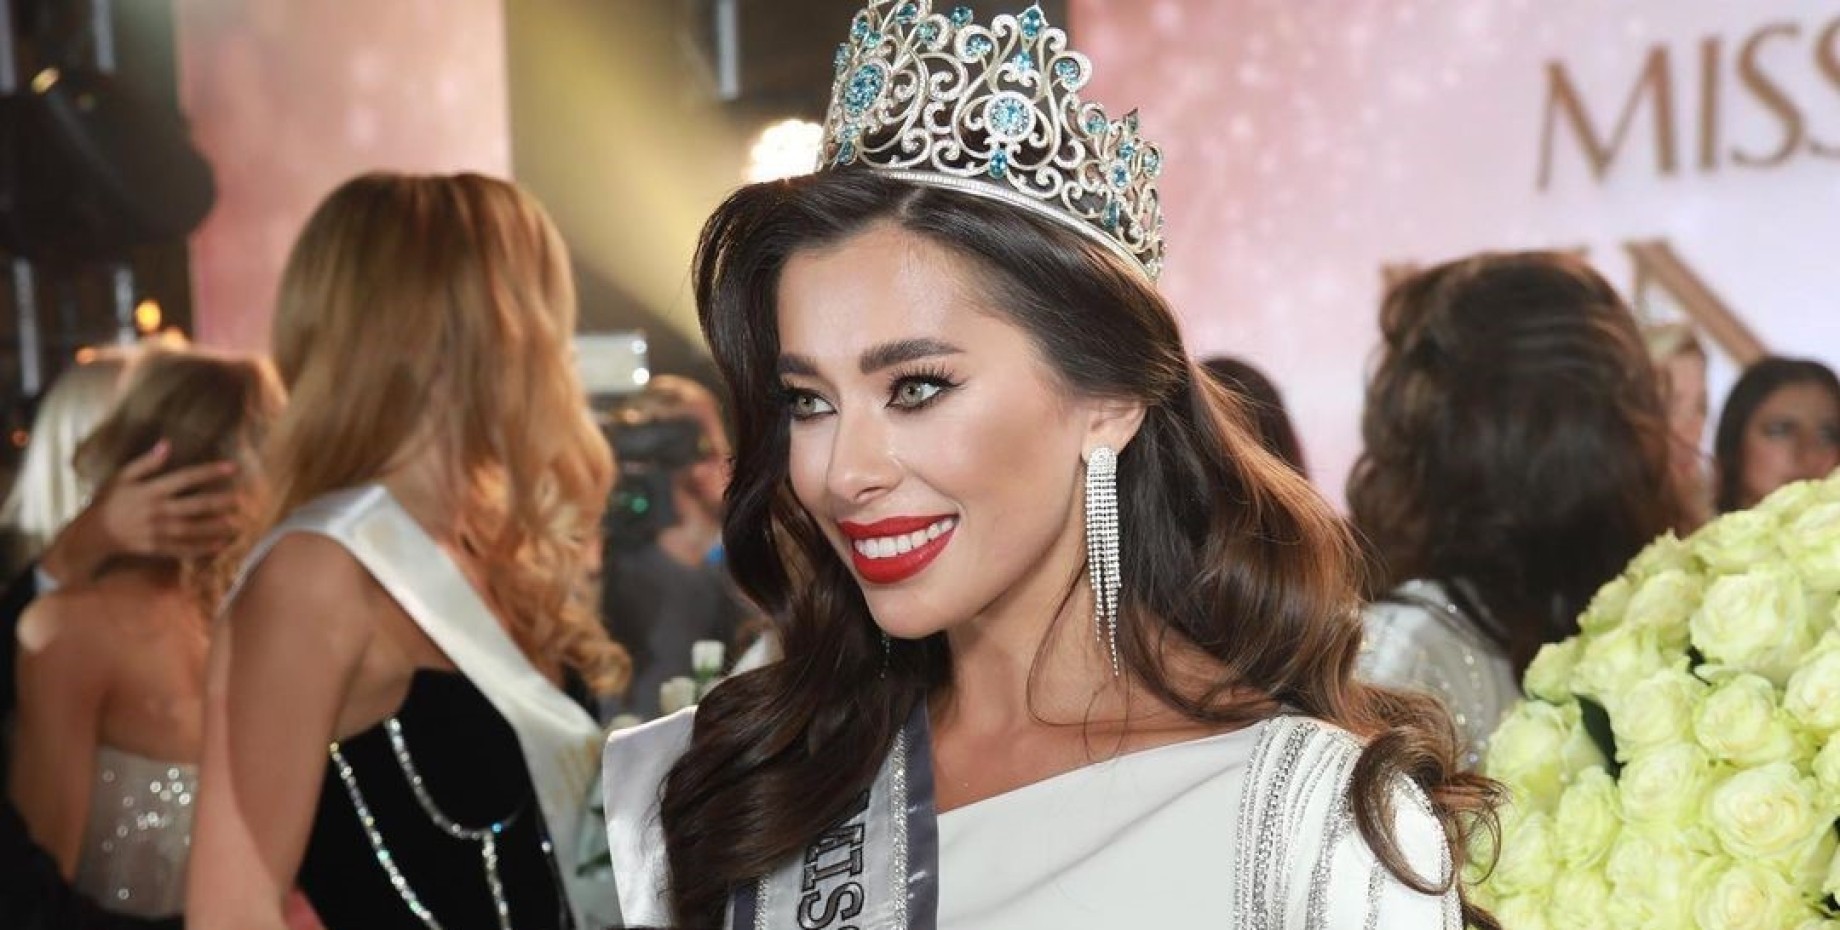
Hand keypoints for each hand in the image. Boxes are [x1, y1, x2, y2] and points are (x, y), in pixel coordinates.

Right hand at [38, 441, 240, 585]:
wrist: (94, 533)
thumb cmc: (109, 500)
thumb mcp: (122, 476)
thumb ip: (146, 462)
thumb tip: (166, 444)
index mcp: (150, 490)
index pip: (186, 478)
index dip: (210, 472)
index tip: (232, 467)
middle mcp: (156, 511)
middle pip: (194, 506)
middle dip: (220, 502)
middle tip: (242, 499)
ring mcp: (157, 531)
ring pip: (192, 530)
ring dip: (216, 528)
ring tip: (238, 524)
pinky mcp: (156, 548)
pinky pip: (183, 550)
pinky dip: (202, 549)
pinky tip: (221, 546)